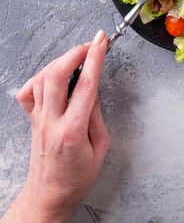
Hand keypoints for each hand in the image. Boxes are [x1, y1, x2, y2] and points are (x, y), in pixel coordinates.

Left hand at [1, 30, 108, 222]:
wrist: (49, 196)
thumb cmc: (77, 177)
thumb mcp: (100, 148)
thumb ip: (97, 115)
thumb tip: (93, 89)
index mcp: (73, 130)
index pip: (86, 85)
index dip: (95, 58)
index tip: (102, 41)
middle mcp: (51, 121)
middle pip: (57, 75)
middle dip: (75, 52)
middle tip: (91, 45)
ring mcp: (38, 119)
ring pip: (42, 78)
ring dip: (61, 60)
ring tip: (78, 57)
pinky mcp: (31, 119)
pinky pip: (28, 90)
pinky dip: (40, 76)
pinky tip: (54, 76)